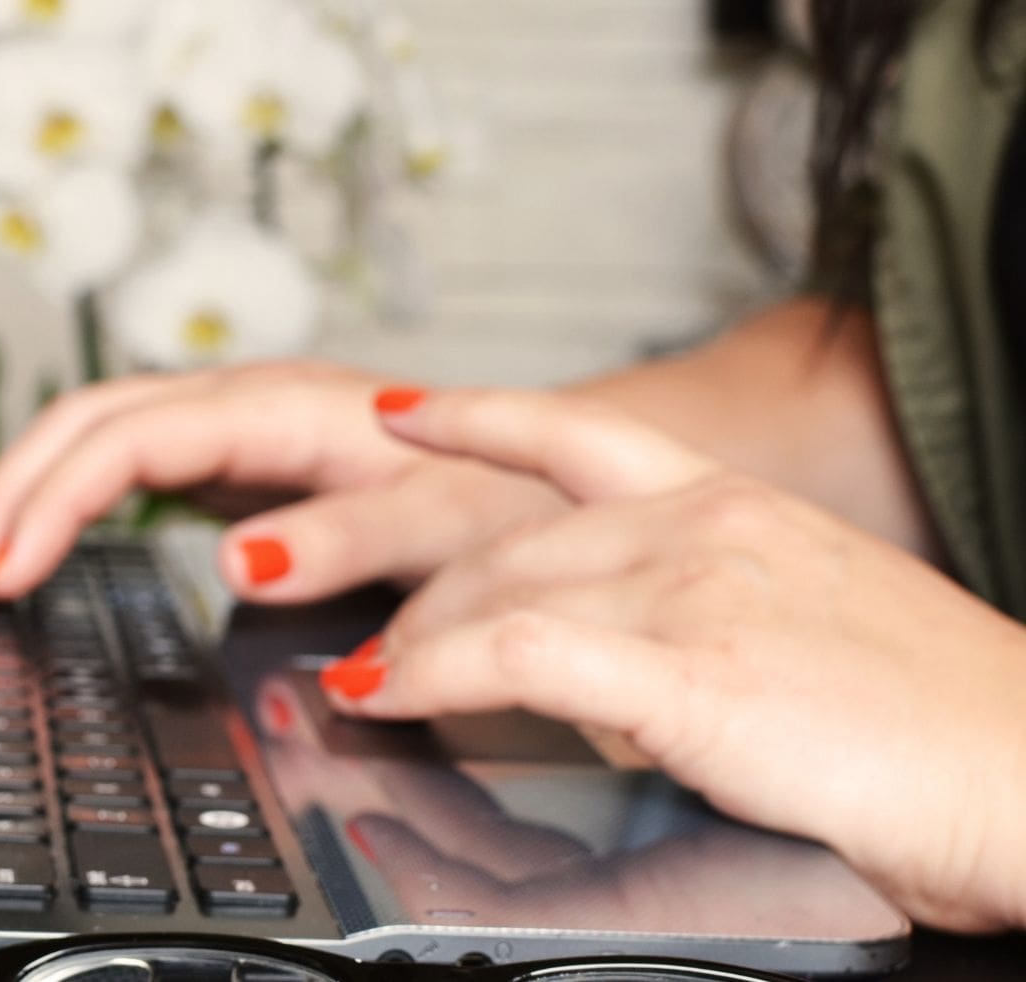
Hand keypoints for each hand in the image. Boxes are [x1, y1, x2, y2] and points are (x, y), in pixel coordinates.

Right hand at [0, 361, 563, 606]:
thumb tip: (237, 558)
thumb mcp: (445, 526)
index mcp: (286, 410)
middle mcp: (250, 402)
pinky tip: (43, 547)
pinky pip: (127, 463)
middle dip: (12, 497)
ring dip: (27, 494)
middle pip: (88, 422)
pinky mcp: (241, 457)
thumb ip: (347, 537)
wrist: (553, 468)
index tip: (4, 576)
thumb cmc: (507, 497)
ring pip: (96, 433)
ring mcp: (240, 425)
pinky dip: (70, 503)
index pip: (127, 442)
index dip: (51, 505)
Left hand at [320, 388, 1025, 931]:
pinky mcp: (688, 671)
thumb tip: (621, 661)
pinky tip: (392, 695)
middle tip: (378, 646)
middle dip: (427, 600)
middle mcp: (706, 525)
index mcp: (736, 507)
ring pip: (497, 591)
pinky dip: (431, 675)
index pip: (576, 436)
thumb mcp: (807, 629)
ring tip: (368, 683)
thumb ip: (706, 617)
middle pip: (509, 540)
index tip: (404, 413)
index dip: (474, 417)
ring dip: (412, 645)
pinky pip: (516, 657)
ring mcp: (694, 590)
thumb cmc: (940, 726)